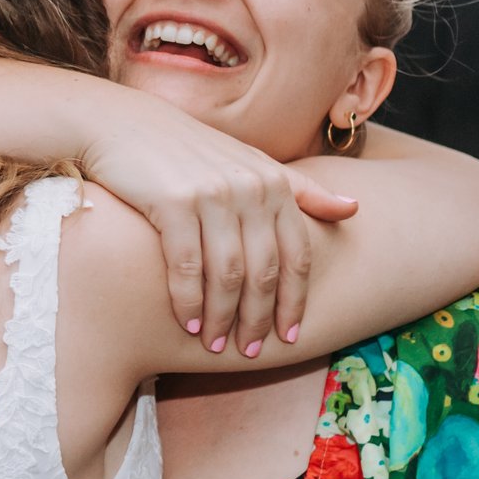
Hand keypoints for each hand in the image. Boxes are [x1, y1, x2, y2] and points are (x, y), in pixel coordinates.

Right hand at [76, 86, 359, 356]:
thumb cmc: (189, 152)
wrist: (123, 127)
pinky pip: (186, 266)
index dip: (295, 301)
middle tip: (248, 351)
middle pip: (263, 271)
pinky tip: (188, 324)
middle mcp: (249, 188)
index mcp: (274, 183)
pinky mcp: (172, 202)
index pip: (296, 255)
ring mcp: (212, 195)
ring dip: (223, 317)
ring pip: (227, 274)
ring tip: (216, 344)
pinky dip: (188, 301)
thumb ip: (302, 191)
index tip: (289, 337)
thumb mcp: (251, 165)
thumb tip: (355, 209)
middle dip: (258, 318)